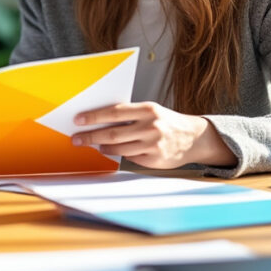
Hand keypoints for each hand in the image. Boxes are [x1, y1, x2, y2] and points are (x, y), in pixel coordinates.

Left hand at [71, 102, 235, 168]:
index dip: (94, 117)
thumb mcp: (151, 111)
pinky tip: (113, 151)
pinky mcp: (154, 160)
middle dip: (91, 137)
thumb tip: (99, 120)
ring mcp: (153, 145)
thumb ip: (129, 115)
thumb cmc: (167, 121)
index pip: (114, 112)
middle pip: (113, 133)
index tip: (78, 119)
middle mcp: (151, 127)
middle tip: (77, 139)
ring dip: (103, 148)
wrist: (194, 138)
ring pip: (119, 149)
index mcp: (148, 110)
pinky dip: (119, 154)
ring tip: (95, 145)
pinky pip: (130, 158)